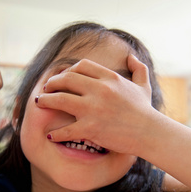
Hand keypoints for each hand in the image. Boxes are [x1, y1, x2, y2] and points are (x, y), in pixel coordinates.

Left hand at [35, 54, 156, 155]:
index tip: (62, 78)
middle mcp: (100, 90)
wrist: (150, 133)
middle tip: (45, 89)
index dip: (68, 70)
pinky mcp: (91, 128)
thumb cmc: (145, 111)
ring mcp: (94, 109)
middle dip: (52, 83)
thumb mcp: (144, 85)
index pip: (81, 66)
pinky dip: (56, 132)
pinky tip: (51, 135)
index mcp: (109, 78)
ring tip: (40, 104)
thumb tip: (131, 56)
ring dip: (46, 101)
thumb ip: (138, 68)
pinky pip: (66, 129)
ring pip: (60, 99)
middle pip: (66, 79)